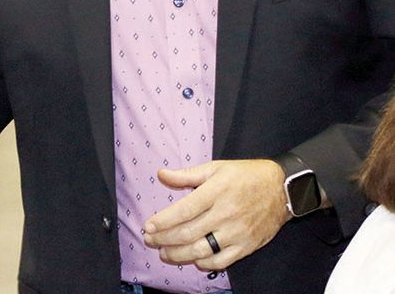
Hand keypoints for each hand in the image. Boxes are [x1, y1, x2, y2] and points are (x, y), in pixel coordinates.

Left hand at [142, 159, 288, 271]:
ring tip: (164, 253)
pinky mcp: (247, 246)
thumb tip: (161, 174)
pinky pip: (222, 260)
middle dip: (165, 239)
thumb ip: (186, 174)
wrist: (282, 189)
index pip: (184, 210)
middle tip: (150, 240)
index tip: (148, 226)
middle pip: (189, 232)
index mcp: (216, 192)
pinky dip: (205, 263)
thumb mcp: (215, 168)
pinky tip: (193, 260)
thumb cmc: (245, 176)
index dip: (164, 221)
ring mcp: (237, 232)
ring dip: (179, 254)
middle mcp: (225, 214)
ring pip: (202, 250)